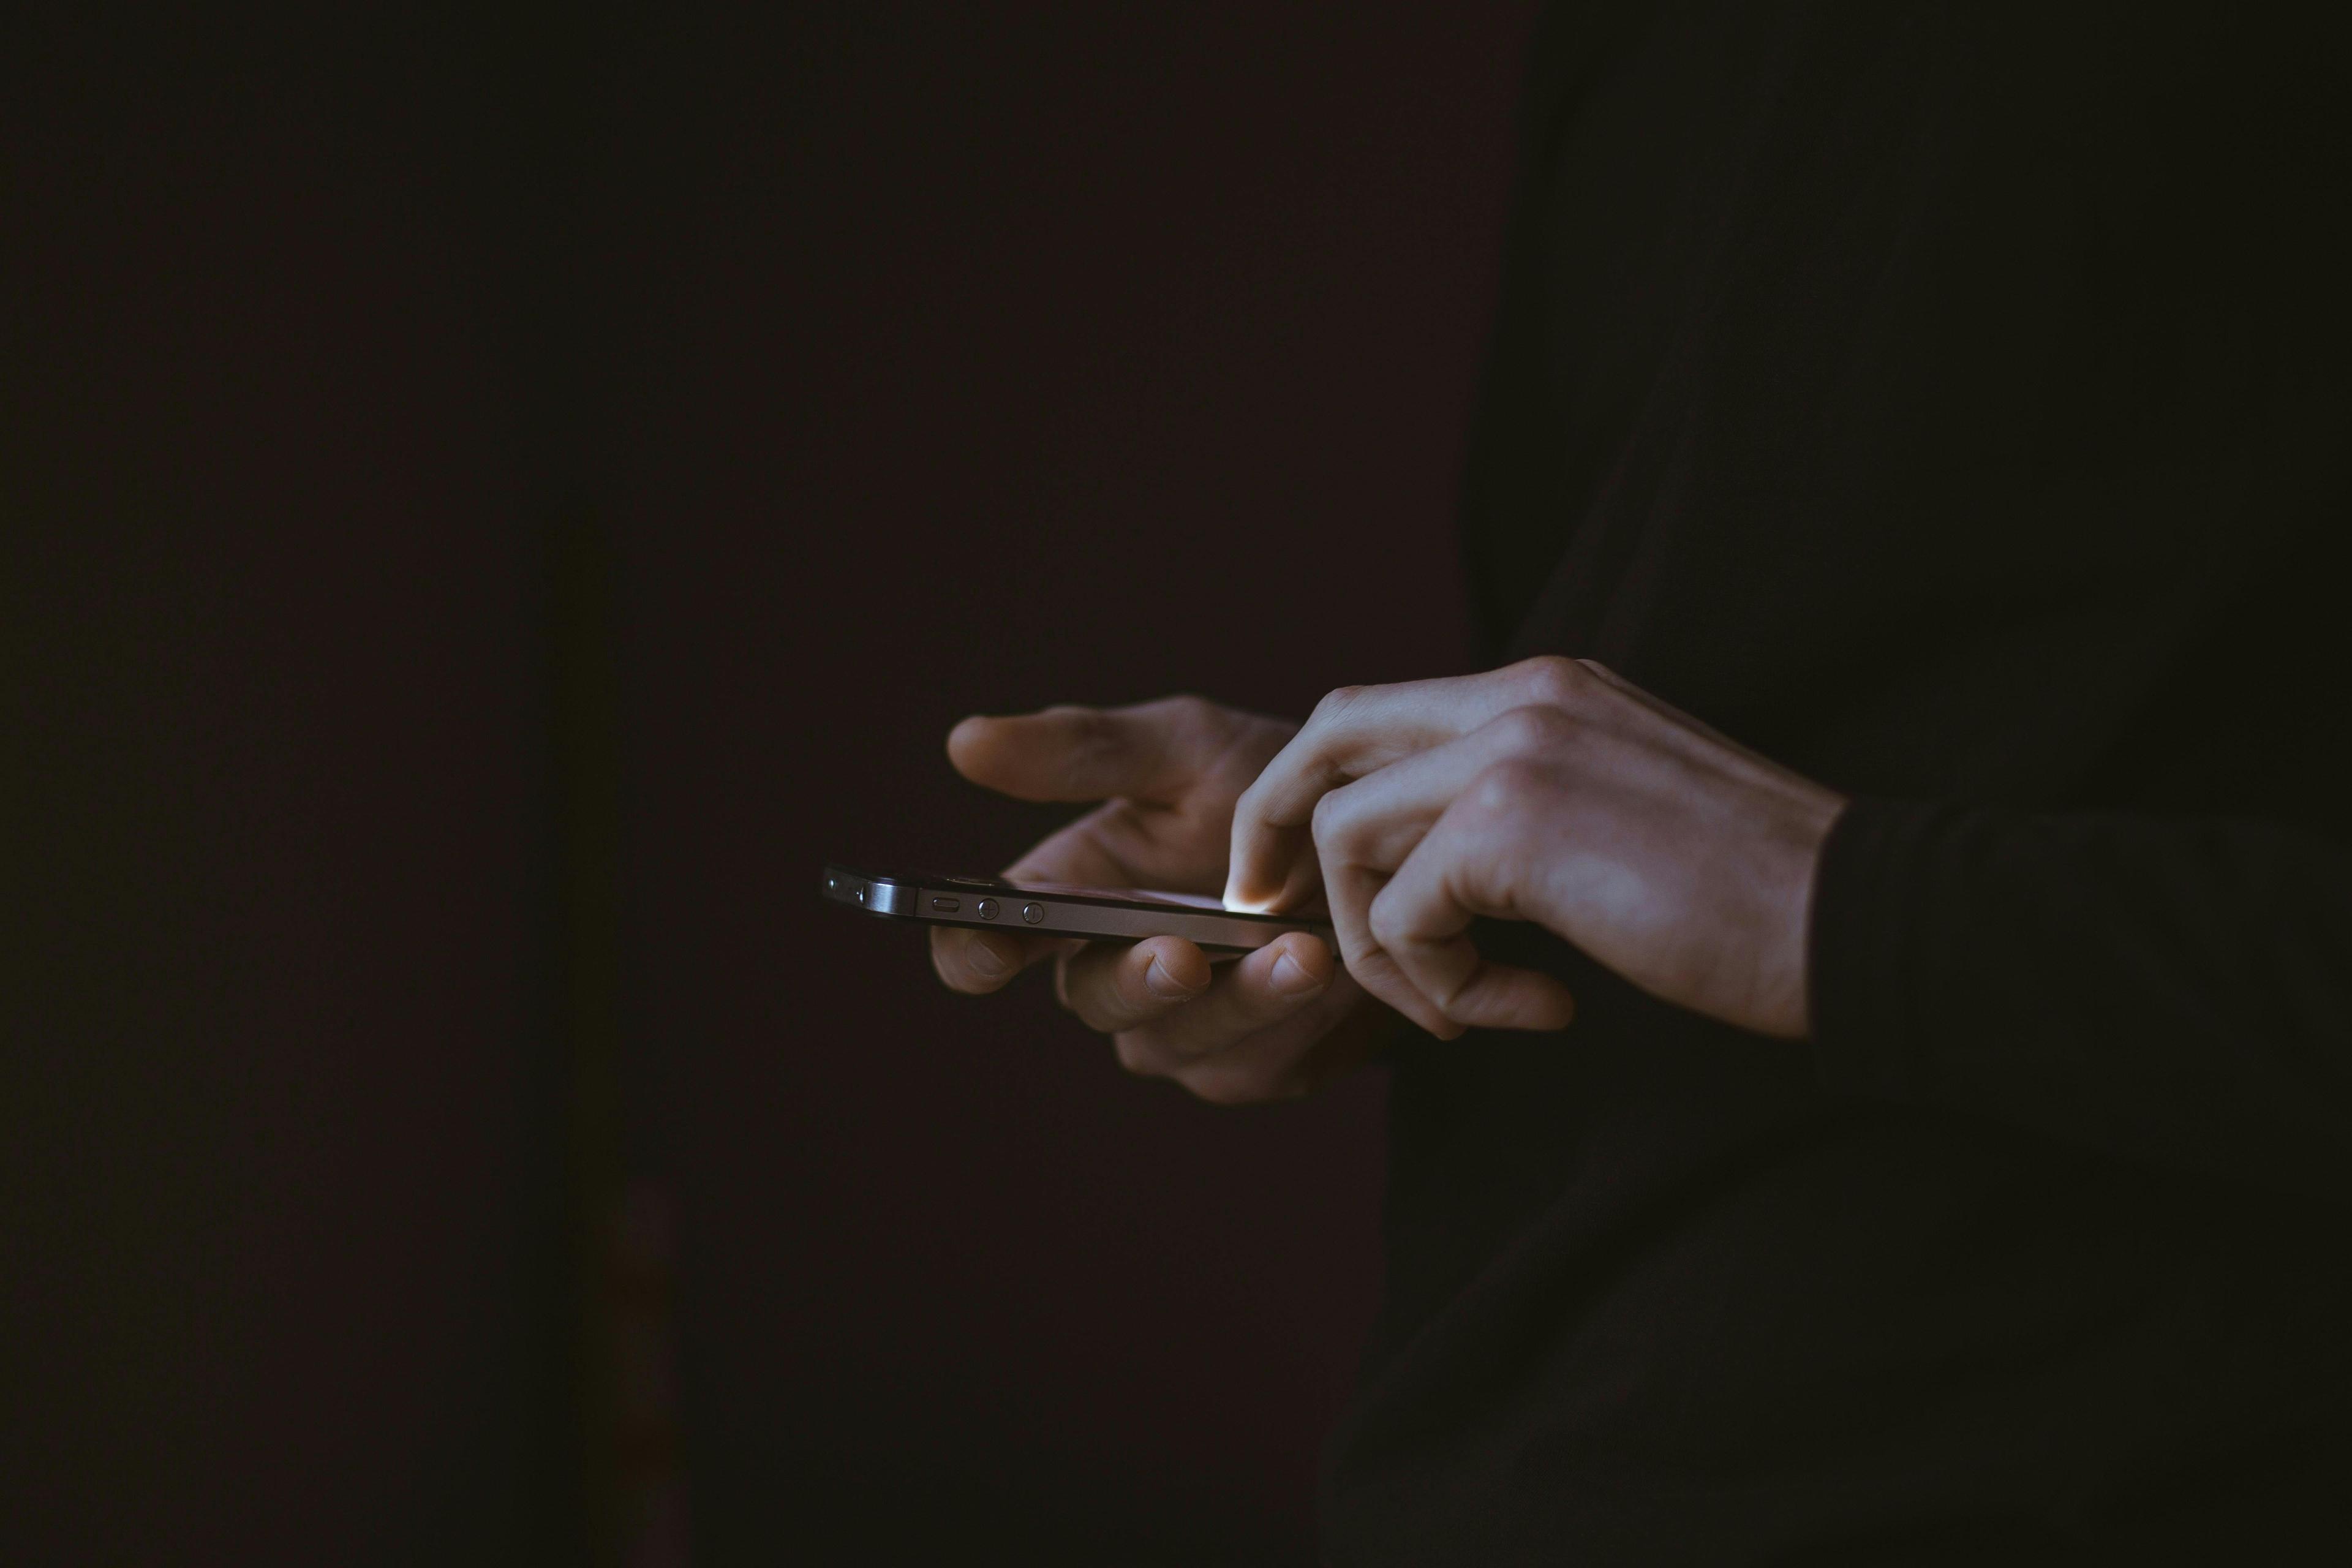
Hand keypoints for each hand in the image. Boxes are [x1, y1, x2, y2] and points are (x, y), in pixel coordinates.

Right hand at [932, 695, 1388, 1101]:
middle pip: (1093, 1002)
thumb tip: (964, 742)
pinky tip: (1339, 971)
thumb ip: (1083, 750)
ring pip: (1180, 1043)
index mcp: (1070, 897)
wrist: (1385, 839)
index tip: (994, 943)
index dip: (975, 951)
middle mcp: (1112, 974)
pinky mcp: (1254, 1067)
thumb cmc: (1269, 783)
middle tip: (1184, 954)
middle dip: (1138, 980)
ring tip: (1303, 951)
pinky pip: (1258, 1065)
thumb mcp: (1184, 747)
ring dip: (1241, 1002)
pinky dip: (1298, 1020)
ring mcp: (1181, 1032)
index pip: (988, 944)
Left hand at [1225, 657, 1847, 1039]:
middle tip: (1269, 913)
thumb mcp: (1616, 814)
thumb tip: (1428, 868)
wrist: (1855, 919)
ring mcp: (1514, 749)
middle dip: (1274, 829)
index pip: (1376, 712)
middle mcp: (1521, 696)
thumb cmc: (1751, 896)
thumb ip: (1521, 808)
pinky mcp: (1514, 824)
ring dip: (1381, 944)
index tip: (1295, 874)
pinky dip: (1438, 986)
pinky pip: (1405, 914)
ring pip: (1348, 835)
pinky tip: (1526, 1009)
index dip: (1312, 789)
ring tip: (1461, 1005)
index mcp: (1547, 688)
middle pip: (1327, 736)